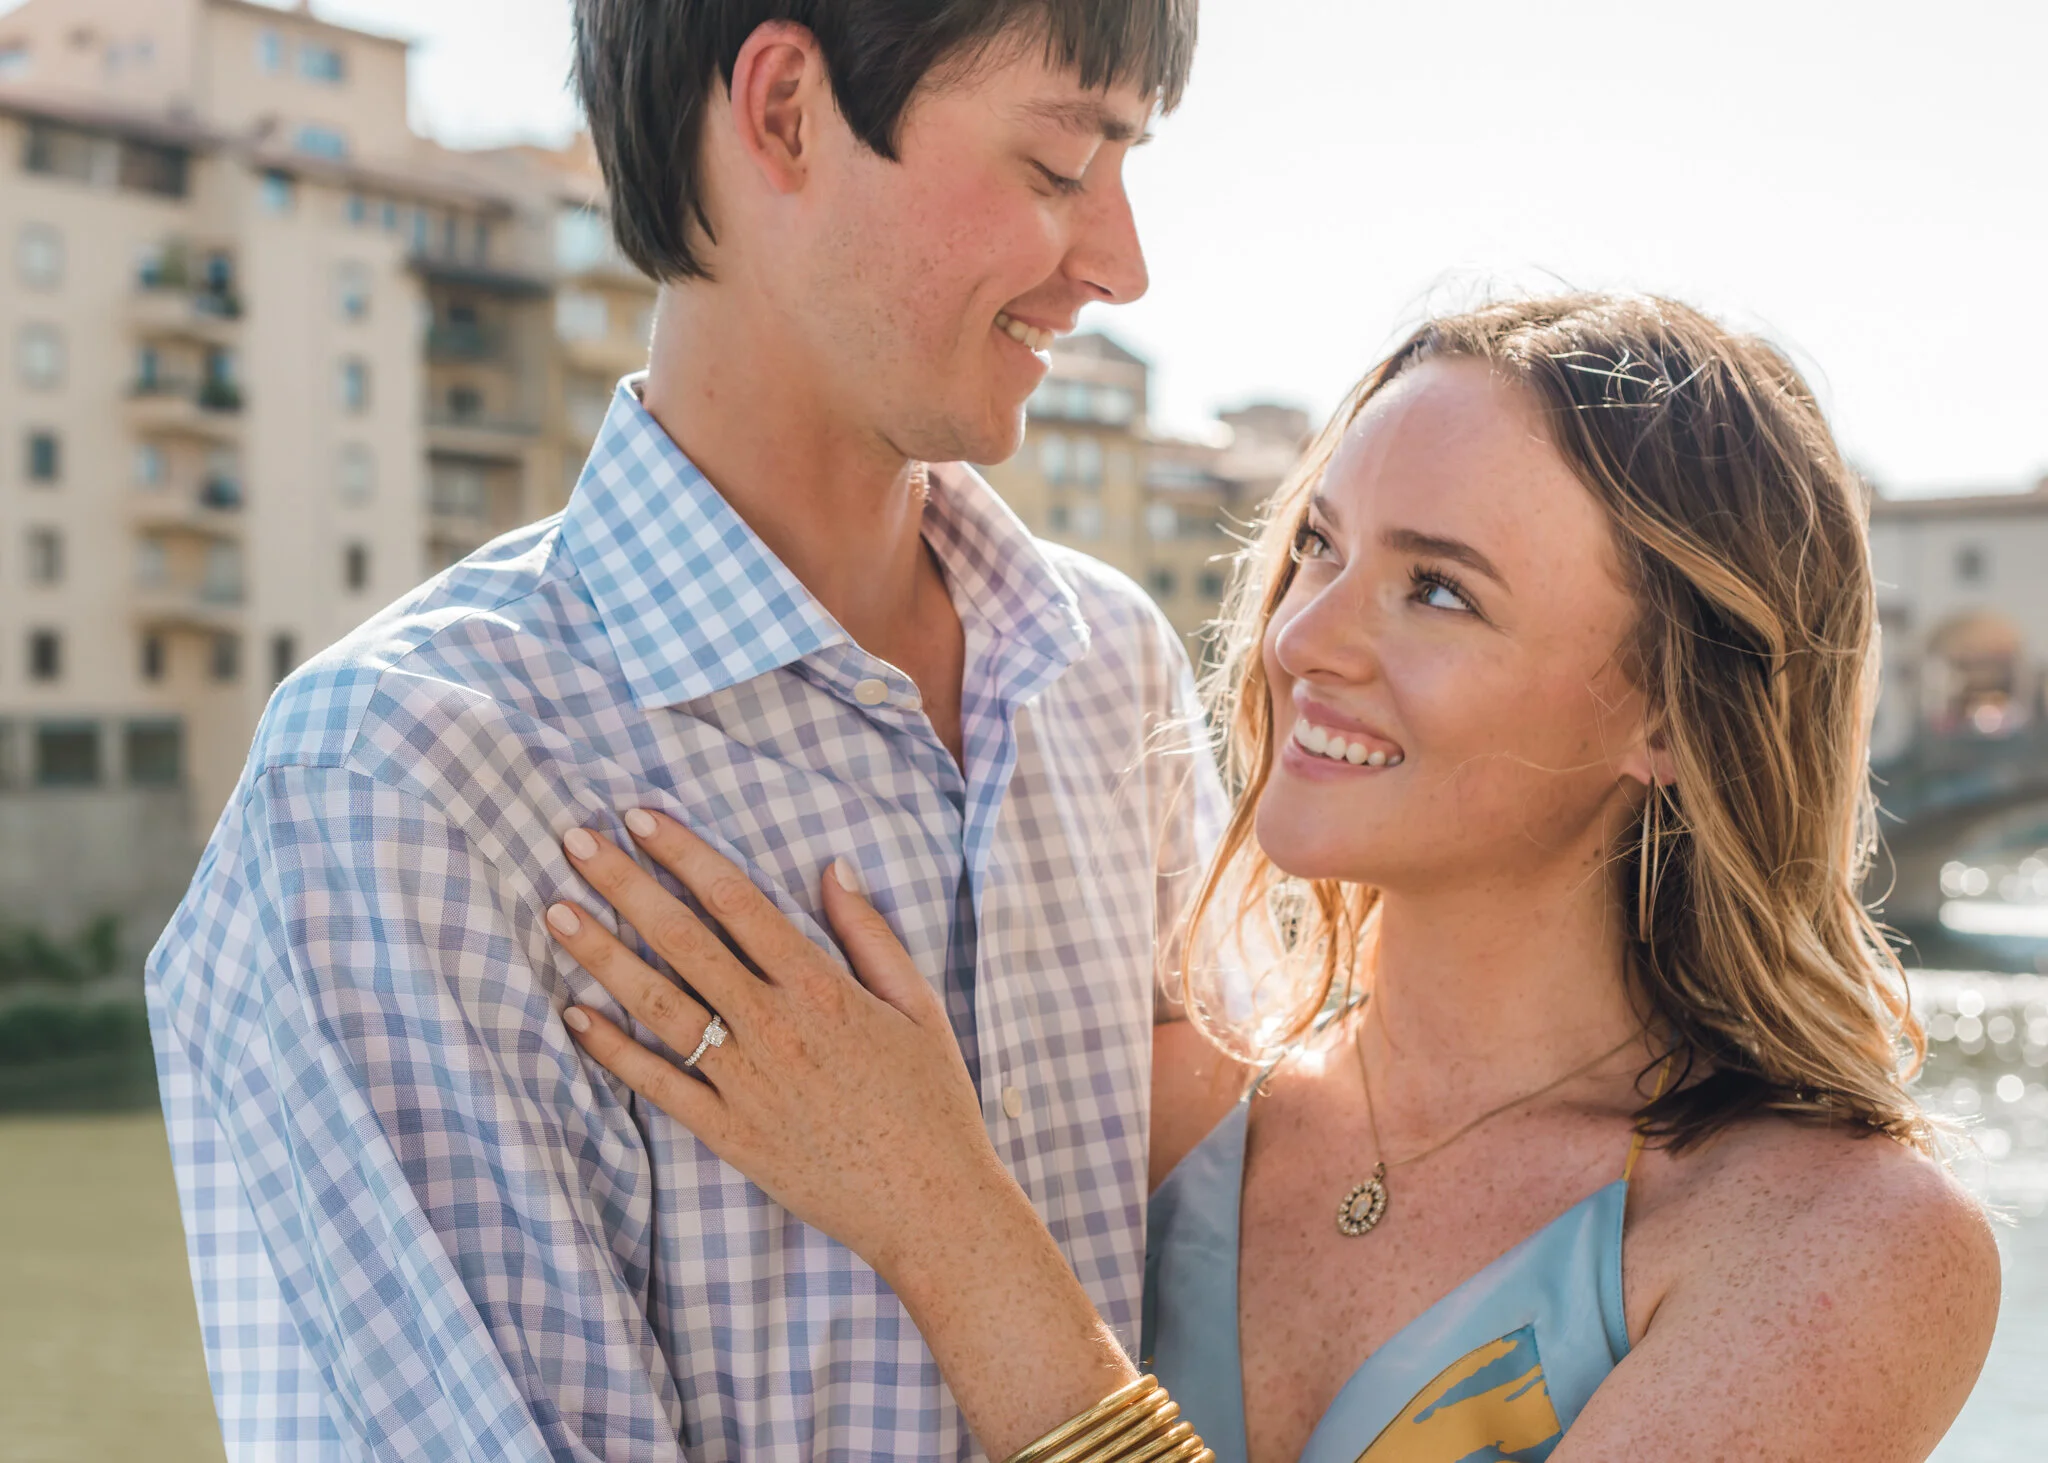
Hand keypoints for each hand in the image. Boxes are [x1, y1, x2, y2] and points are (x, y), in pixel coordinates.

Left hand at [544, 811, 1011, 1282]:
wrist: (931, 1206)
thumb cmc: (933, 1103)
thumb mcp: (917, 1006)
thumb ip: (870, 934)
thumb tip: (832, 868)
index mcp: (821, 988)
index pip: (737, 900)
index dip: (684, 853)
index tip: (641, 817)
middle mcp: (773, 1027)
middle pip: (682, 940)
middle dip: (625, 884)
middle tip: (575, 841)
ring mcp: (745, 1083)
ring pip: (659, 1005)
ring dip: (602, 955)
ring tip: (556, 912)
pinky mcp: (729, 1134)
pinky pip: (659, 1085)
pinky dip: (613, 1050)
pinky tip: (575, 1014)